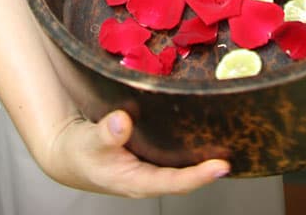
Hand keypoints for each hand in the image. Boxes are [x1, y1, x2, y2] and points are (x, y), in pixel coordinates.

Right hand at [43, 108, 230, 197]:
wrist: (69, 155)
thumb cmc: (78, 153)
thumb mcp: (88, 143)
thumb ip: (105, 134)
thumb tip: (122, 121)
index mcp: (136, 181)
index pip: (175, 183)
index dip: (199, 176)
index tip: (222, 166)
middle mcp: (149, 177)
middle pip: (186, 175)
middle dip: (210, 166)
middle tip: (236, 146)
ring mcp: (150, 166)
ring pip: (181, 164)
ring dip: (202, 154)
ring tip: (227, 135)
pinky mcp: (149, 154)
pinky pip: (174, 152)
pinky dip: (188, 142)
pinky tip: (200, 126)